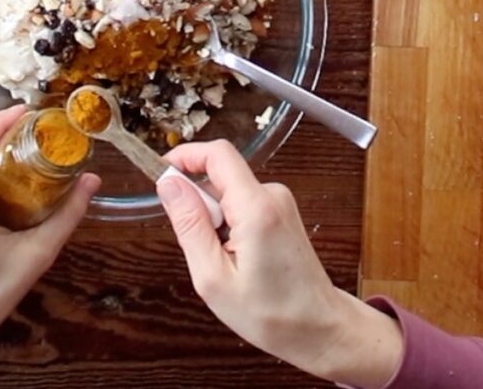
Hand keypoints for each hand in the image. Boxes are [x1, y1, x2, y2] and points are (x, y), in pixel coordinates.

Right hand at [158, 141, 401, 388]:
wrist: (320, 328)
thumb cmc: (272, 314)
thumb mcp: (213, 277)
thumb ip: (189, 224)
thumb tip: (168, 184)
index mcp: (256, 208)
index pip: (217, 153)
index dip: (185, 156)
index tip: (162, 175)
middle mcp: (272, 196)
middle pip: (219, 174)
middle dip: (198, 203)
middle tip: (201, 247)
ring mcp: (279, 202)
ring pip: (227, 192)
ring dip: (213, 219)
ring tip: (224, 261)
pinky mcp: (280, 211)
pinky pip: (241, 203)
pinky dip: (228, 225)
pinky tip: (237, 258)